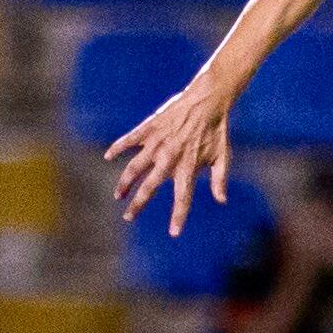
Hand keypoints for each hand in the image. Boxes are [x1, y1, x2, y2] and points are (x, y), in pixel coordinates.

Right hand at [111, 76, 236, 232]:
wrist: (208, 99)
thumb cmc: (217, 130)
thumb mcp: (223, 156)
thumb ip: (220, 179)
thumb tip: (222, 200)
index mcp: (188, 166)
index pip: (182, 197)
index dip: (178, 216)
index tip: (173, 233)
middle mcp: (169, 158)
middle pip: (149, 187)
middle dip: (137, 204)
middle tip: (128, 217)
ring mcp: (157, 143)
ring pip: (134, 167)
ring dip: (124, 183)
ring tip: (118, 195)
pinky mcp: (149, 128)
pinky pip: (129, 140)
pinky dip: (118, 148)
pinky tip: (109, 156)